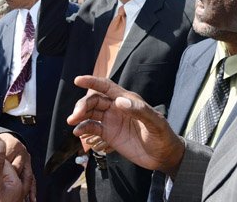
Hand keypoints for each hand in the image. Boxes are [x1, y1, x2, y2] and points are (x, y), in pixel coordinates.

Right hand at [67, 75, 184, 175]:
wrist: (163, 156)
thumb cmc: (163, 136)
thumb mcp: (155, 123)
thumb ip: (139, 111)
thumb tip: (119, 102)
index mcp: (127, 99)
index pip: (107, 86)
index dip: (92, 81)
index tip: (78, 80)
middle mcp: (117, 107)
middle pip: (94, 100)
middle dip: (83, 104)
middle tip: (75, 115)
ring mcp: (112, 120)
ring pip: (91, 112)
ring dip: (80, 115)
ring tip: (72, 122)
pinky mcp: (109, 134)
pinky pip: (92, 127)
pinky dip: (83, 128)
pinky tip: (78, 132)